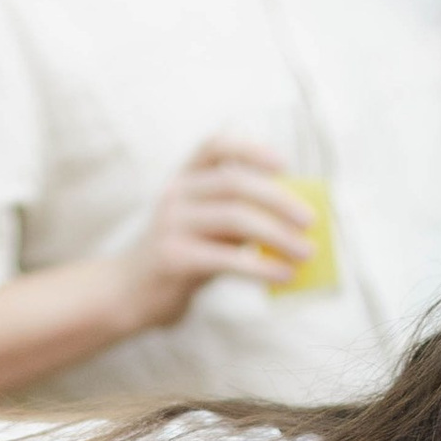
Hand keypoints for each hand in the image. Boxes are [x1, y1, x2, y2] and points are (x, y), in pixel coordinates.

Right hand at [123, 136, 311, 332]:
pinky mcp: (174, 258)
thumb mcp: (205, 227)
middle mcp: (175, 194)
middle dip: (279, 200)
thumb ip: (237, 216)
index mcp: (184, 179)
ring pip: (235, 219)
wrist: (130, 294)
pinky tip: (284, 275)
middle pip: (235, 183)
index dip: (251, 149)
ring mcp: (172, 225)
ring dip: (278, 235)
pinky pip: (227, 259)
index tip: (284, 164)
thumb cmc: (181, 257)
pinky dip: (262, 267)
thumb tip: (294, 219)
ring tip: (305, 253)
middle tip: (310, 221)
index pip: (215, 146)